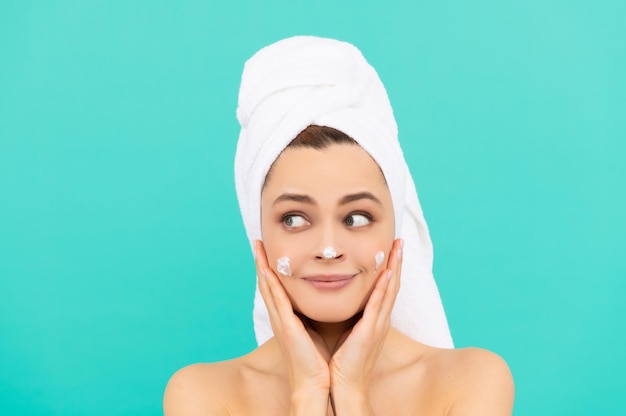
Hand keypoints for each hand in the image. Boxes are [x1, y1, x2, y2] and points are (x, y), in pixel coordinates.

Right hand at [254, 240, 330, 396]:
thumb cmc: (317, 360)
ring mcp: (281, 322)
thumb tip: (321, 301)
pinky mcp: (287, 328)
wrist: (315, 384)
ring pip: (268, 288)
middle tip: (257, 241)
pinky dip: (271, 285)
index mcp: (287, 317)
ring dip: (262, 266)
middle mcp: (280, 317)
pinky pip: (277, 301)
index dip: (269, 268)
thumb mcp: (314, 330)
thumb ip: (312, 315)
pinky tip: (267, 270)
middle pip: (266, 283)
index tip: (267, 249)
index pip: (275, 287)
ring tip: (257, 247)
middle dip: (261, 262)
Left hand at [328, 239, 403, 404]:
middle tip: (400, 240)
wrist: (344, 387)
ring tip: (398, 248)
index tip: (390, 248)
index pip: (384, 288)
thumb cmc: (342, 362)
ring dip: (395, 268)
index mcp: (374, 319)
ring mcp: (377, 325)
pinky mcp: (370, 332)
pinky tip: (387, 273)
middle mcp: (379, 320)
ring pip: (389, 290)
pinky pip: (378, 305)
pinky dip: (383, 288)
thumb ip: (349, 316)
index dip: (389, 267)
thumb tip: (339, 300)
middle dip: (396, 262)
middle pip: (392, 284)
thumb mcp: (348, 332)